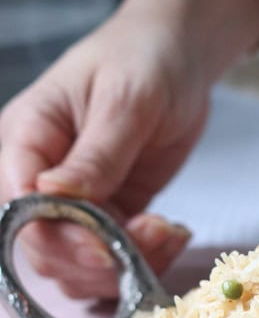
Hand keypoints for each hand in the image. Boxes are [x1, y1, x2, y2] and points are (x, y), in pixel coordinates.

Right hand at [0, 0, 258, 296]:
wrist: (181, 53)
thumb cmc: (147, 58)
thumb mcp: (126, 100)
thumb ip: (97, 153)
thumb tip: (56, 193)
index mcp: (26, 137)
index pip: (19, 207)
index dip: (59, 236)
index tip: (108, 246)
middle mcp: (38, 173)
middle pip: (43, 247)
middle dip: (97, 259)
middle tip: (154, 239)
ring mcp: (72, 197)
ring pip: (76, 263)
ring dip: (124, 264)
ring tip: (169, 234)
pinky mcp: (107, 210)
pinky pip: (112, 254)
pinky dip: (144, 257)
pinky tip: (174, 235)